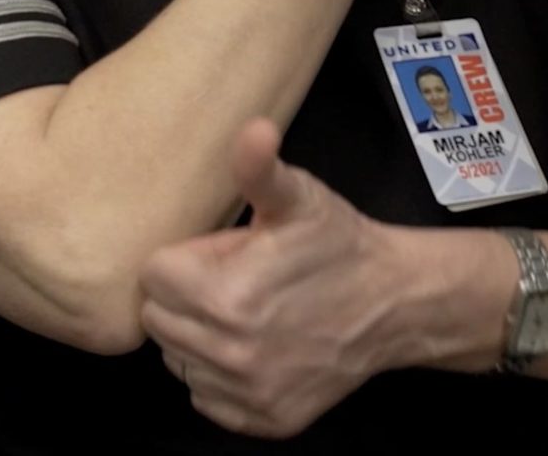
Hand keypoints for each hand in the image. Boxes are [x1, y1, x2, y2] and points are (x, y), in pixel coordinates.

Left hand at [140, 121, 411, 439]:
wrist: (394, 302)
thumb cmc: (339, 243)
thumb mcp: (299, 198)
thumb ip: (260, 169)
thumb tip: (254, 128)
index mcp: (225, 297)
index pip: (153, 277)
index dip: (188, 258)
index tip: (228, 254)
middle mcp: (230, 354)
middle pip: (159, 321)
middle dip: (188, 297)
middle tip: (236, 280)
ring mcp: (246, 393)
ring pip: (178, 361)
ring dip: (200, 338)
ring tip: (245, 313)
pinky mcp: (263, 420)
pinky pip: (207, 398)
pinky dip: (221, 377)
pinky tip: (255, 348)